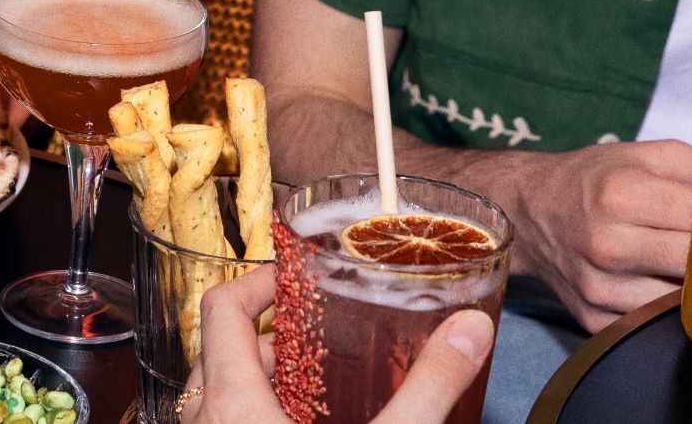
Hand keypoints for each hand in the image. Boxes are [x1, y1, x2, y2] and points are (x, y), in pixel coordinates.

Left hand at [181, 264, 494, 423]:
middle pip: (222, 353)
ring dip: (266, 385)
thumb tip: (469, 329)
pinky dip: (260, 423)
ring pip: (222, 400)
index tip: (300, 281)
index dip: (258, 281)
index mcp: (231, 402)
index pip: (221, 307)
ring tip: (326, 392)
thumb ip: (429, 387)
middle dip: (273, 339)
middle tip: (326, 338)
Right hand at [497, 139, 691, 331]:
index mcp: (622, 194)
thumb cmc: (591, 179)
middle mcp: (607, 244)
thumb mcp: (642, 154)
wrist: (529, 210)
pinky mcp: (594, 319)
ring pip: (681, 303)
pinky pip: (653, 323)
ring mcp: (599, 288)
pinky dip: (667, 307)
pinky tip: (664, 285)